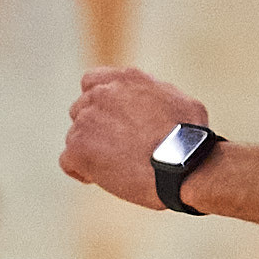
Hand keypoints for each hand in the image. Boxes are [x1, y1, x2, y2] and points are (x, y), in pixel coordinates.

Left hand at [61, 66, 210, 209]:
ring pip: (75, 136)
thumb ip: (155, 95)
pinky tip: (101, 179)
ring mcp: (86, 120)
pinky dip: (81, 171)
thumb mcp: (179, 100)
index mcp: (125, 79)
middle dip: (94, 128)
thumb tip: (153, 99)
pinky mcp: (78, 148)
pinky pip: (68, 161)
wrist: (182, 164)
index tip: (110, 118)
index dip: (98, 101)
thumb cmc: (190, 138)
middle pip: (80, 110)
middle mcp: (101, 94)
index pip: (91, 81)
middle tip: (116, 148)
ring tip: (116, 168)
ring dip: (90, 150)